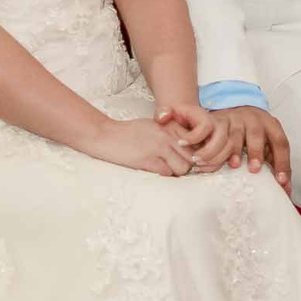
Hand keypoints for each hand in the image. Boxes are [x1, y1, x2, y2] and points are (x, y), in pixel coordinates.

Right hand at [85, 116, 199, 177]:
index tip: (184, 157)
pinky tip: (156, 170)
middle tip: (178, 167)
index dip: (191, 153)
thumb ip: (169, 134)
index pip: (193, 143)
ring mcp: (158, 148)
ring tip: (167, 169)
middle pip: (191, 157)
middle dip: (187, 165)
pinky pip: (167, 173)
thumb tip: (183, 147)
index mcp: (170, 127)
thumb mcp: (153, 126)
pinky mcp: (148, 161)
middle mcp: (167, 136)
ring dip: (177, 172)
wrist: (106, 135)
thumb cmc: (129, 131)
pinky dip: (164, 174)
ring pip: (182, 168)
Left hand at [153, 103, 223, 173]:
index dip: (194, 136)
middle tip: (193, 158)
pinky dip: (217, 165)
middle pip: (222, 138)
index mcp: (205, 116)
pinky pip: (227, 157)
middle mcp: (218, 124)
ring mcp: (225, 135)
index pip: (206, 125)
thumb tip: (163, 117)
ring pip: (227, 149)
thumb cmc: (179, 118)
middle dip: (208, 152)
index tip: (180, 143)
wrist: (189, 119)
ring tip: (196, 165)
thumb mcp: (170, 111)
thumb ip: (163, 112)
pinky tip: (202, 168)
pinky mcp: (225, 146)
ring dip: (213, 160)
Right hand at [201, 105, 291, 186]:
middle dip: (257, 152)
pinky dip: (216, 147)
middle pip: (257, 135)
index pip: (280, 143)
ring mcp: (236, 119)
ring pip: (236, 133)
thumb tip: (286, 190)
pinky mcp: (218, 120)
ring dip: (235, 150)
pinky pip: (217, 133)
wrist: (234, 108)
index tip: (281, 181)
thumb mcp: (268, 142)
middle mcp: (255, 120)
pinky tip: (216, 159)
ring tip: (234, 165)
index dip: (282, 162)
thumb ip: (276, 163)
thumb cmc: (254, 132)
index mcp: (271, 126)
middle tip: (255, 169)